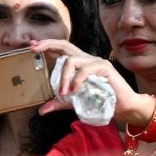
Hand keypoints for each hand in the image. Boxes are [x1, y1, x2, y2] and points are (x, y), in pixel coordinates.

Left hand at [28, 39, 155, 128]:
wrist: (122, 107)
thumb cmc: (100, 101)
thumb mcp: (74, 102)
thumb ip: (59, 102)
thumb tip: (42, 111)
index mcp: (78, 64)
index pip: (61, 49)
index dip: (47, 45)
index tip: (32, 46)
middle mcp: (86, 59)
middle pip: (65, 45)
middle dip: (48, 44)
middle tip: (35, 48)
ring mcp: (95, 61)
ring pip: (72, 60)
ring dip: (64, 77)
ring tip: (63, 93)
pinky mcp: (104, 67)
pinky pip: (85, 70)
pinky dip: (77, 81)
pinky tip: (75, 91)